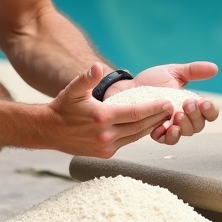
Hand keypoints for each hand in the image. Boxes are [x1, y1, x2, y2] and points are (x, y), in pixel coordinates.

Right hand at [44, 63, 173, 157]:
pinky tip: (146, 127)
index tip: (168, 103)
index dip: (154, 108)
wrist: (49, 131)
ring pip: (136, 136)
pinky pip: (127, 143)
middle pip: (140, 127)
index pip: (135, 113)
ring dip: (151, 128)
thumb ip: (87, 78)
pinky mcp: (105, 153)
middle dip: (158, 118)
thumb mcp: (73, 90)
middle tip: (172, 110)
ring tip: (165, 118)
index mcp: (101, 117)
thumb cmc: (63, 107)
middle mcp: (106, 135)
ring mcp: (106, 147)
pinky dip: (138, 134)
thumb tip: (97, 67)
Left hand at [106, 62, 219, 145]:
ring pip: (185, 134)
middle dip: (196, 116)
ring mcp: (170, 125)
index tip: (204, 101)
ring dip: (184, 126)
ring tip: (177, 115)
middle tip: (187, 104)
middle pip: (199, 125)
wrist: (126, 87)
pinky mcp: (155, 131)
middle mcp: (183, 117)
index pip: (209, 113)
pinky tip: (165, 127)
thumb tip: (214, 68)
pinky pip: (166, 140)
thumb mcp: (173, 72)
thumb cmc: (150, 81)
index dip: (210, 110)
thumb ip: (193, 71)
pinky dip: (168, 135)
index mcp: (191, 104)